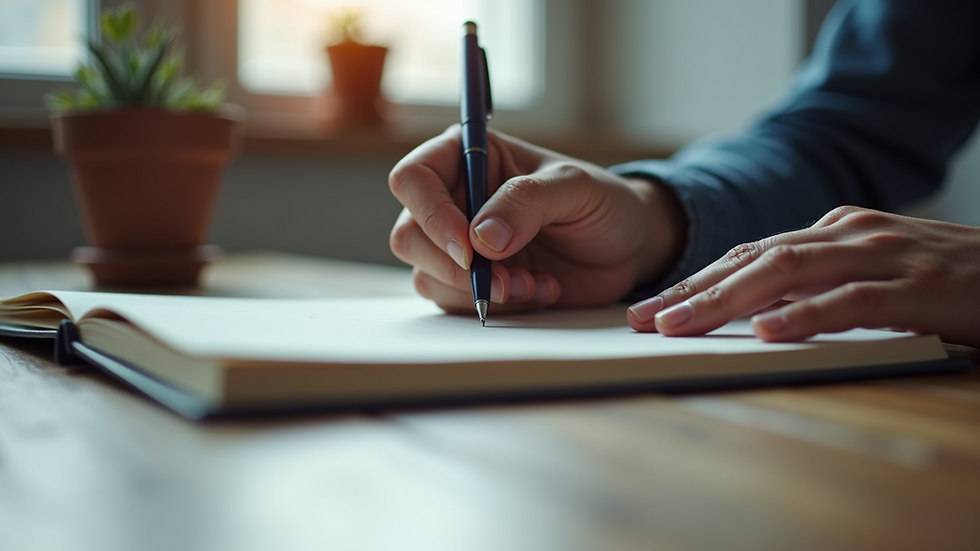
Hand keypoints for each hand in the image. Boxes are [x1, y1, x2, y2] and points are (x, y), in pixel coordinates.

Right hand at [389, 125, 686, 313]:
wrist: (627, 249)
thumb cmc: (602, 203)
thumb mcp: (575, 188)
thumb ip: (528, 202)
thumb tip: (481, 237)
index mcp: (469, 156)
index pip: (414, 177)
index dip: (430, 214)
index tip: (468, 248)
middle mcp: (454, 199)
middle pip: (409, 235)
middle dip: (455, 267)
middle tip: (506, 279)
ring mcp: (459, 244)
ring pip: (427, 274)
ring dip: (479, 291)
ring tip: (533, 283)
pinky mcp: (472, 282)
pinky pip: (454, 302)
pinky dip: (495, 307)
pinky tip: (537, 291)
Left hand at [627, 206, 979, 346]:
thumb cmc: (942, 280)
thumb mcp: (870, 271)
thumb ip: (819, 281)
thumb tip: (757, 309)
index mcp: (833, 231)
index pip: (749, 254)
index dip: (695, 280)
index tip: (650, 308)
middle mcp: (848, 234)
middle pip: (755, 259)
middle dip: (693, 289)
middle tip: (644, 318)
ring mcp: (882, 255)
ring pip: (789, 272)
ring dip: (727, 299)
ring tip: (680, 324)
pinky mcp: (917, 286)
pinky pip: (852, 301)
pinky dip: (806, 315)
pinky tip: (767, 332)